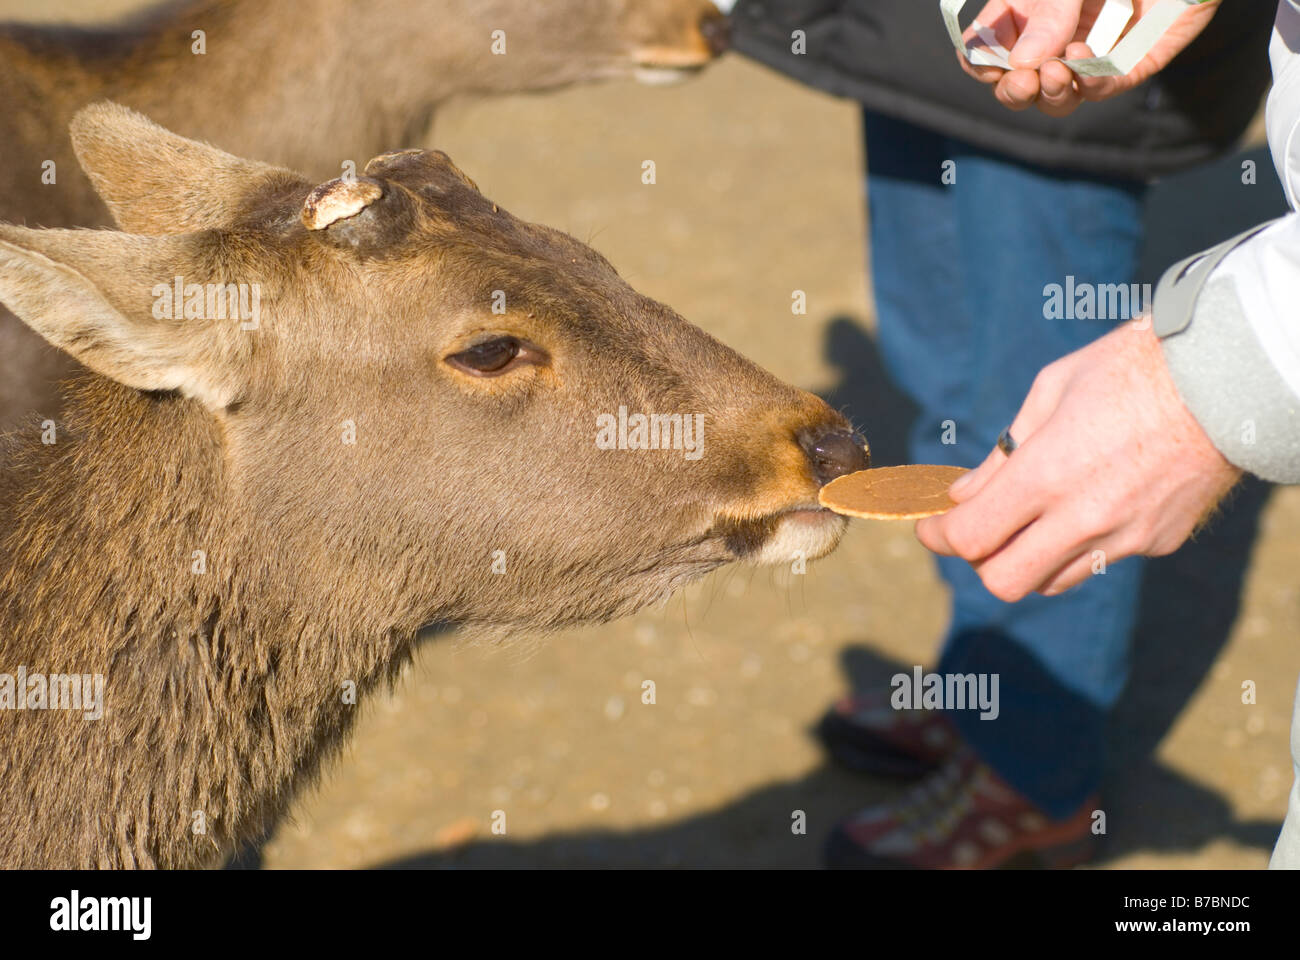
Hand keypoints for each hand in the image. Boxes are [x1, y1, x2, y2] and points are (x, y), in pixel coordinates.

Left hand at [915, 320, 1240, 601]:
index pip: (970, 536)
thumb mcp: (1050, 391)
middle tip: (977, 531)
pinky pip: (1098, 560)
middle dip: (979, 562)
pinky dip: (1078, 544)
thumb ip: (1002, 454)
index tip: (930, 527)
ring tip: (1030, 517)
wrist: (1228, 375)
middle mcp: (1084, 515)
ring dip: (1027, 558)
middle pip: (1004, 581)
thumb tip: (963, 495)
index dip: (938, 537)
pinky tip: (1089, 502)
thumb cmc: (1130, 367)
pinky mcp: (1157, 542)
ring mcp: (1125, 536)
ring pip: (1051, 581)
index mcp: (1048, 473)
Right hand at [958, 0, 1221, 116]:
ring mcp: (1091, 53)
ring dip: (1050, 92)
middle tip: (1023, 82)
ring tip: (1055, 73)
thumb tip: (1024, 64)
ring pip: (1058, 95)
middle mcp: (1054, 37)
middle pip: (1018, 84)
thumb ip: (1049, 15)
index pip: (988, 51)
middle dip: (1014, 90)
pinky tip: (1083, 64)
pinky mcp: (1131, 62)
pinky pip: (1103, 86)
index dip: (982, 65)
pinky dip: (1089, 83)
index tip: (989, 67)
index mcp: (1027, 11)